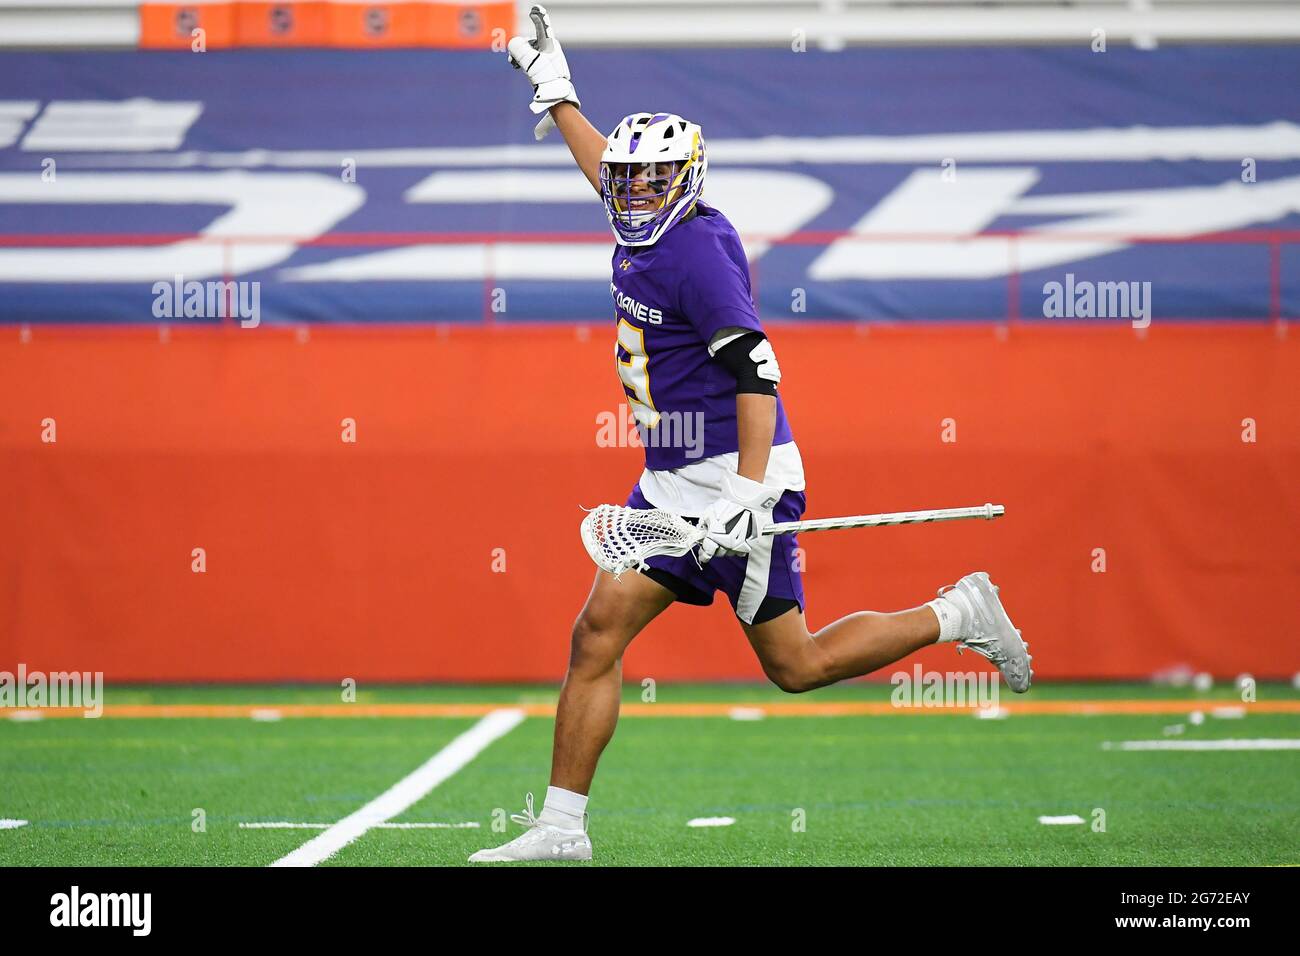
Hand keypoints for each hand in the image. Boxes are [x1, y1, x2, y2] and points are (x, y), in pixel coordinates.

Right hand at [507, 5, 579, 121]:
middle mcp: (549, 48)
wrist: (556, 95)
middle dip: (519, 49)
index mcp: (549, 43)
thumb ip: (517, 47)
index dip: (538, 16)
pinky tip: (518, 67)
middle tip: (515, 62)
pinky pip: (530, 59)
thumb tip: (513, 44)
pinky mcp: (544, 66)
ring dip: (519, 57)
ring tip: (516, 66)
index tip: (535, 9)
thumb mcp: (528, 60)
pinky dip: (523, 62)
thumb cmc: (545, 77)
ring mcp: (547, 57)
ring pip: (528, 51)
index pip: (543, 25)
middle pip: (529, 41)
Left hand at [696, 472, 782, 564]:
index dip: (703, 555)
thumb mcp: (709, 512)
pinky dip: (738, 547)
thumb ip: (703, 524)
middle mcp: (726, 544)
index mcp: (714, 538)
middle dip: (716, 548)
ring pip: (730, 553)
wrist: (748, 502)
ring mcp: (738, 545)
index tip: (703, 555)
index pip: (706, 554)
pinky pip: (741, 551)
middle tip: (716, 539)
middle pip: (718, 553)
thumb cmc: (728, 505)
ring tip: (727, 536)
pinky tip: (736, 539)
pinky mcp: (749, 544)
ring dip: (727, 547)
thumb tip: (702, 530)